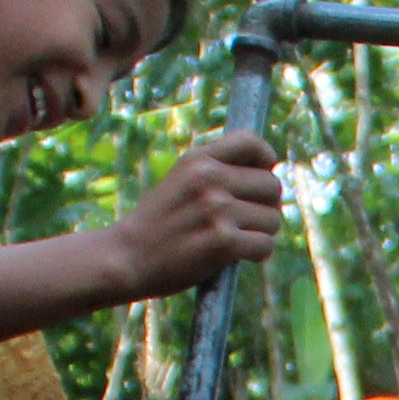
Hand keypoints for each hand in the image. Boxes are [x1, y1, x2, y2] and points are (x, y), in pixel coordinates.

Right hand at [100, 125, 282, 302]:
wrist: (125, 258)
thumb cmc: (158, 224)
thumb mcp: (180, 182)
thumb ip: (216, 172)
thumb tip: (270, 172)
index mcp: (198, 159)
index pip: (251, 141)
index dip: (265, 160)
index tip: (258, 180)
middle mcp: (209, 178)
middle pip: (272, 185)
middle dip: (265, 206)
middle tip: (244, 222)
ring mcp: (217, 209)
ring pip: (273, 219)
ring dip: (261, 234)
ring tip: (234, 240)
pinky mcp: (223, 241)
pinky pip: (266, 245)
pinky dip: (257, 255)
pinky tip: (236, 257)